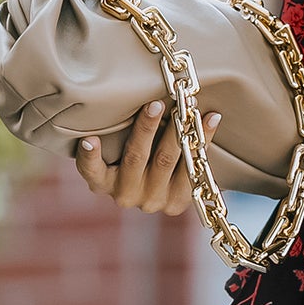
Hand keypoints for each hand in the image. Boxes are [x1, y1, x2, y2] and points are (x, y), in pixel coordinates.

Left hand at [76, 99, 221, 216]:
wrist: (128, 186)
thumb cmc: (165, 170)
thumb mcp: (184, 170)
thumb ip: (195, 151)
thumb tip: (214, 116)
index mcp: (175, 201)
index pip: (192, 167)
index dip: (200, 140)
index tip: (209, 115)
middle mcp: (150, 201)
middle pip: (165, 160)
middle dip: (175, 128)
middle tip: (182, 103)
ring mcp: (124, 194)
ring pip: (136, 158)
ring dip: (146, 129)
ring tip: (154, 106)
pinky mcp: (99, 185)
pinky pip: (92, 171)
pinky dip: (91, 155)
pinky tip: (90, 140)